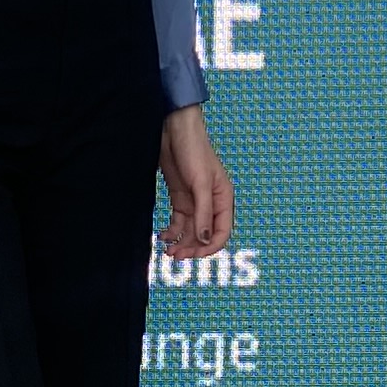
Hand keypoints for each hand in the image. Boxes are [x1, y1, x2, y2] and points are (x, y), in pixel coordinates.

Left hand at [159, 106, 233, 258]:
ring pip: (190, 231)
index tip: (193, 255)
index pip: (222, 232)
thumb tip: (204, 239)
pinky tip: (163, 236)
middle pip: (205, 235)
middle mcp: (211, 203)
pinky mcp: (181, 198)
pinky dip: (172, 231)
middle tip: (175, 255)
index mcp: (223, 199)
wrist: (174, 131)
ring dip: (181, 242)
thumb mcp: (200, 183)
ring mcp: (195, 201)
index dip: (209, 247)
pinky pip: (179, 222)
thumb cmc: (194, 150)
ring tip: (167, 250)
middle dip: (192, 247)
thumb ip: (203, 212)